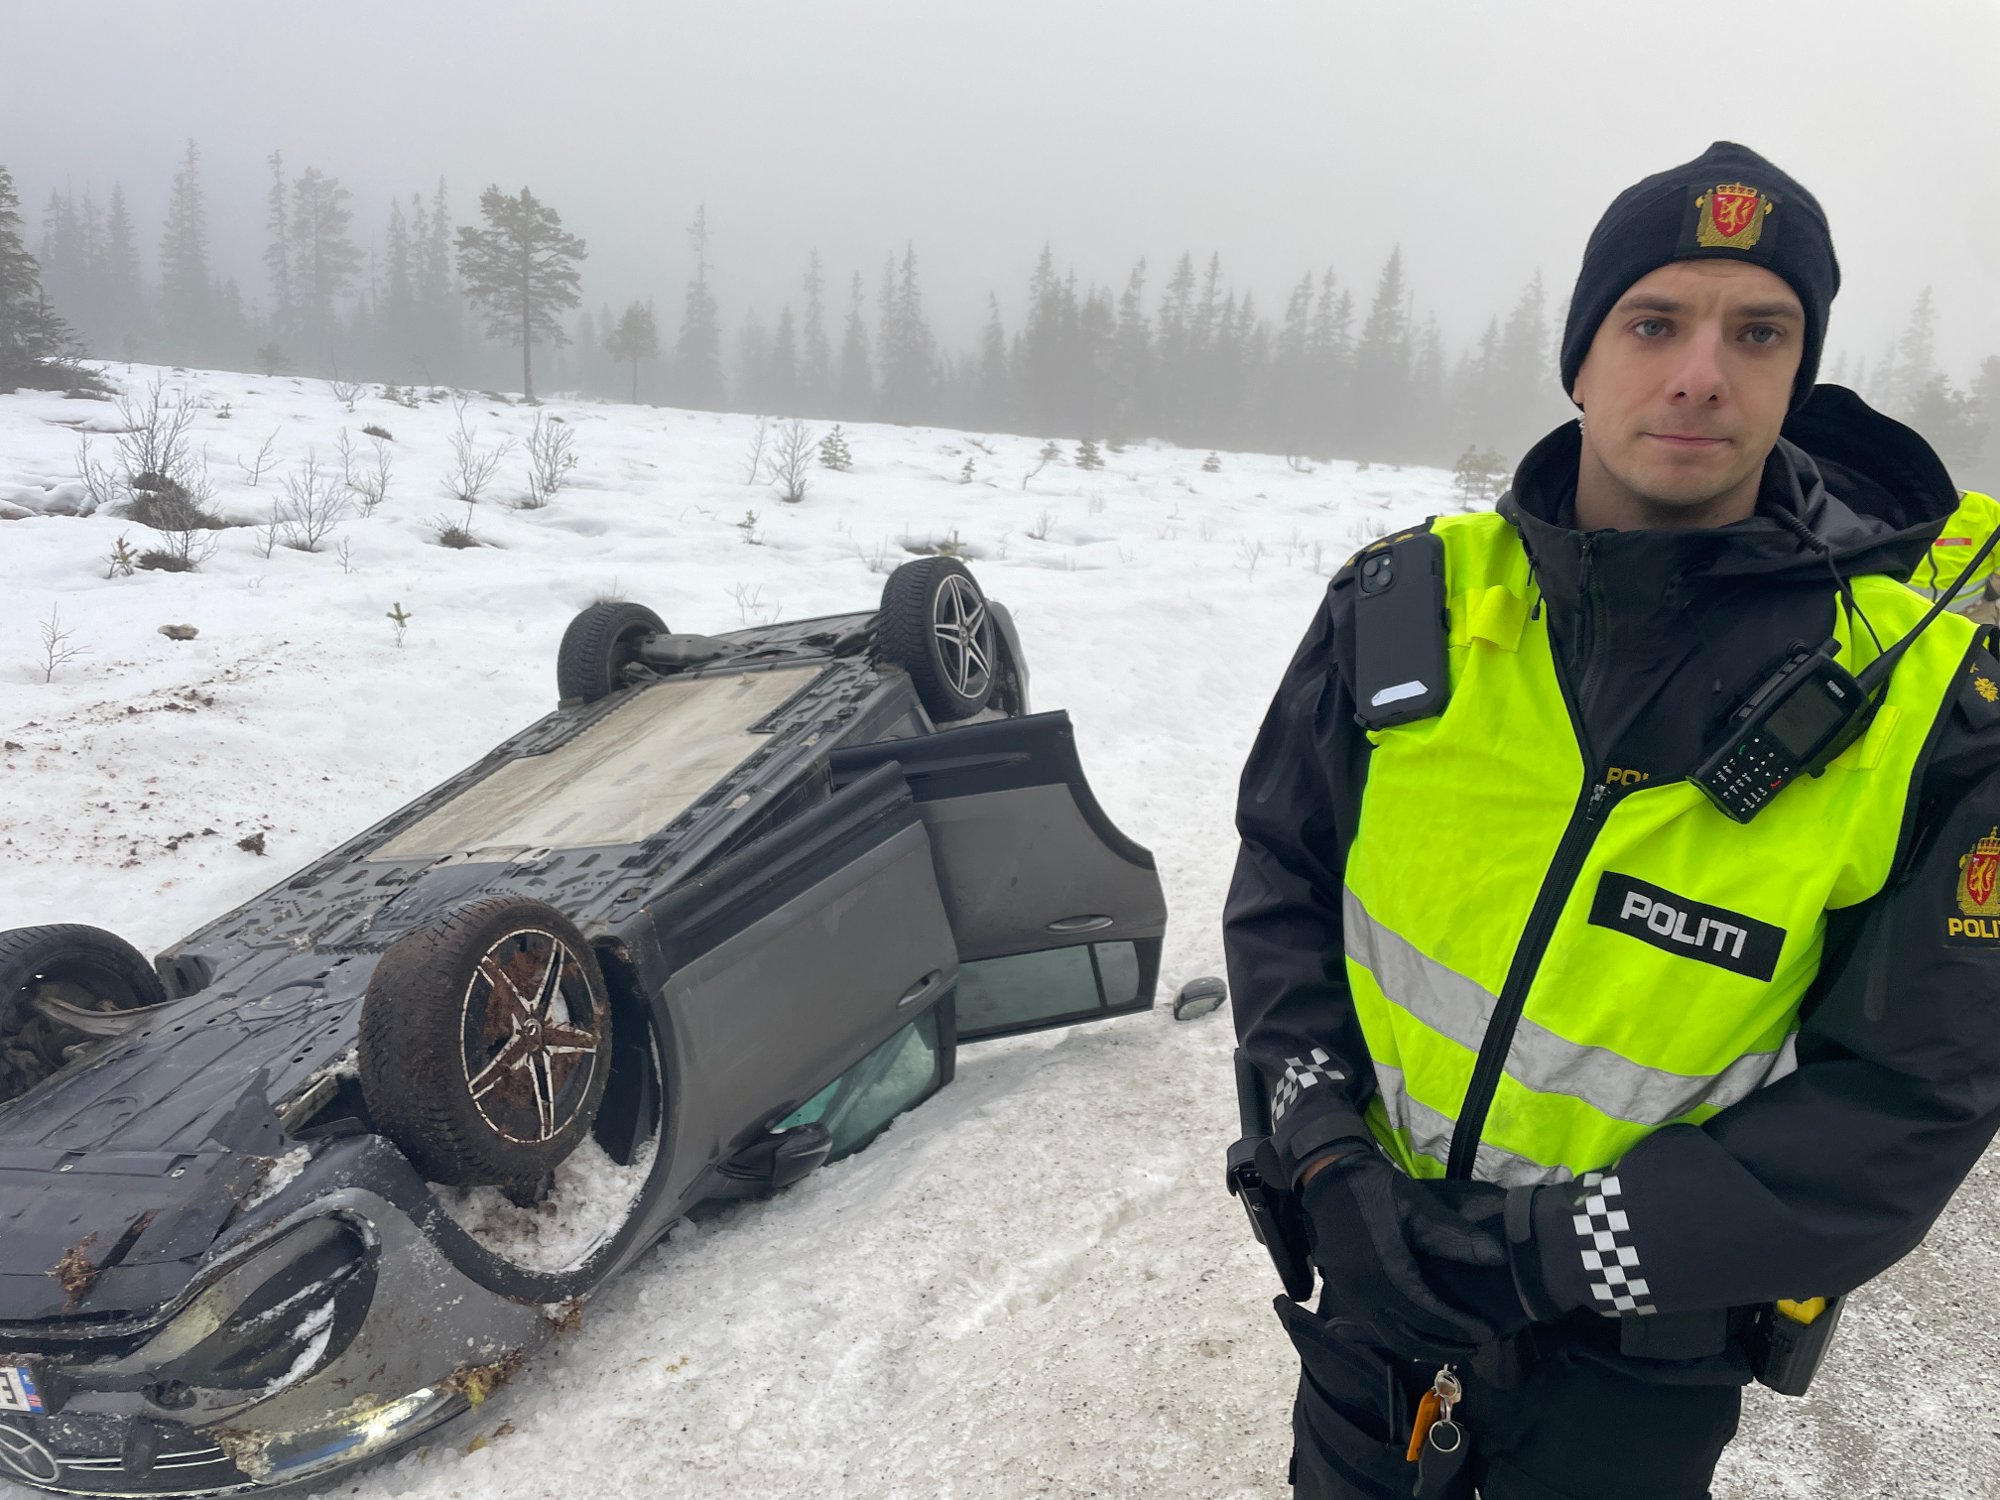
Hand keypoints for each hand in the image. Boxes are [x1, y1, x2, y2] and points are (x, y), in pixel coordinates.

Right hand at [1301, 1152, 1524, 1357]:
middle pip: (1409, 1336)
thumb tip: (1499, 1258)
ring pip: (1391, 1338)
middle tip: (1475, 1347)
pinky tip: (1421, 1335)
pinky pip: (1376, 1328)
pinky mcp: (1345, 1293)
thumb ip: (1457, 1236)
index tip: (1486, 1333)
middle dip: (1444, 1345)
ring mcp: (1351, 1296)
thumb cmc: (1379, 1191)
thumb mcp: (1420, 1208)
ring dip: (1423, 1347)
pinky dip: (1402, 1337)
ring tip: (1453, 1346)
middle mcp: (1365, 1292)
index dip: (1458, 1328)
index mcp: (1385, 1271)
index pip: (1428, 1314)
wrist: (1332, 1179)